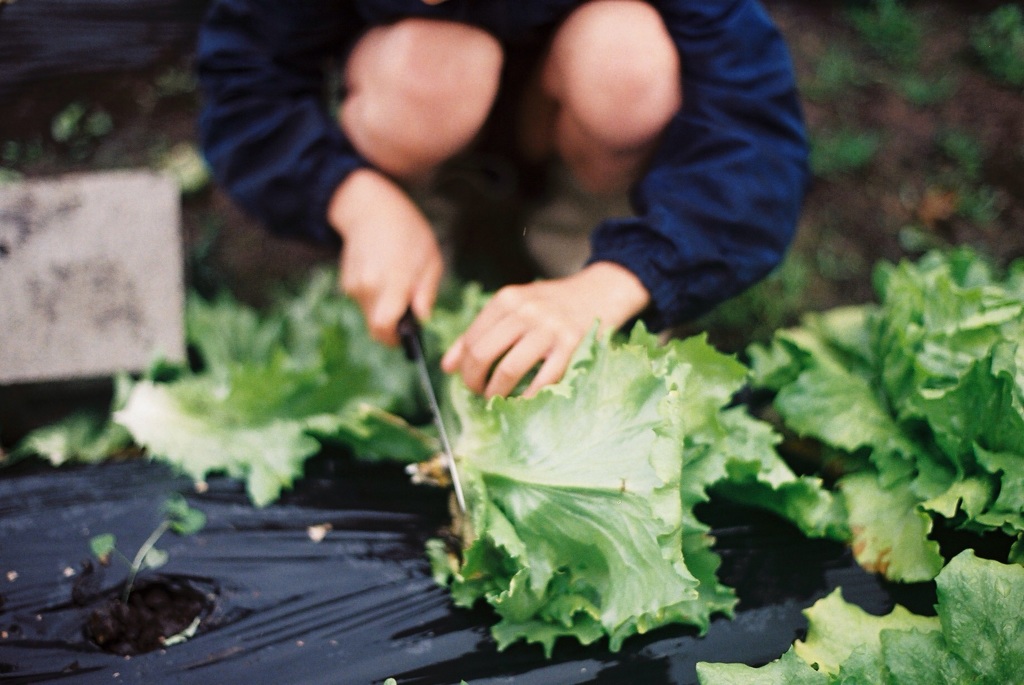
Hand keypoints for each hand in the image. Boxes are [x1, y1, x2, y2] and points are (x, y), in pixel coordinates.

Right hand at [328, 168, 443, 345]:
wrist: (370, 208)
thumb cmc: (407, 231)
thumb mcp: (430, 258)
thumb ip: (426, 292)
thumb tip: (423, 319)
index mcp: (393, 279)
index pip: (384, 325)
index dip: (394, 340)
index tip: (405, 340)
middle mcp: (369, 285)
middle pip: (376, 326)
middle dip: (392, 327)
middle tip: (407, 312)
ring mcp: (354, 284)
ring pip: (370, 315)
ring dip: (384, 310)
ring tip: (396, 282)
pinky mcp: (346, 282)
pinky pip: (363, 302)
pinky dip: (375, 298)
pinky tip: (383, 275)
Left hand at [441, 262, 649, 397]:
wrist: (601, 291)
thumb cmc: (552, 303)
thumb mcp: (515, 307)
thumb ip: (480, 332)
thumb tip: (447, 366)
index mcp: (507, 299)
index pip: (472, 339)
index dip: (464, 367)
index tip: (468, 380)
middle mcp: (525, 311)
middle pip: (483, 354)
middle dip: (474, 381)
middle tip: (478, 393)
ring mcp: (549, 328)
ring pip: (508, 369)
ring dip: (497, 392)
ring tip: (497, 398)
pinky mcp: (571, 345)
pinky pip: (542, 380)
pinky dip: (528, 397)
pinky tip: (524, 401)